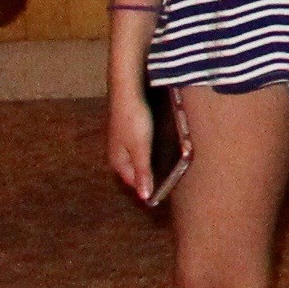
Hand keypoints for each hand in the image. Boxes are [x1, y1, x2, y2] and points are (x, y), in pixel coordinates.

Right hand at [106, 87, 159, 202]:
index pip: (133, 182)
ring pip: (139, 156)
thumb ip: (142, 172)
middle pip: (136, 170)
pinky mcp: (130, 128)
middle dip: (150, 174)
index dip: (148, 187)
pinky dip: (151, 147)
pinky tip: (162, 143)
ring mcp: (123, 140)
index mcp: (118, 161)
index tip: (166, 191)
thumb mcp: (140, 149)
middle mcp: (118, 152)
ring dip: (152, 160)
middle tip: (170, 177)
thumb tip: (144, 197)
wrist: (128, 90)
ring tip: (169, 163)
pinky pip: (141, 144)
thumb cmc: (133, 119)